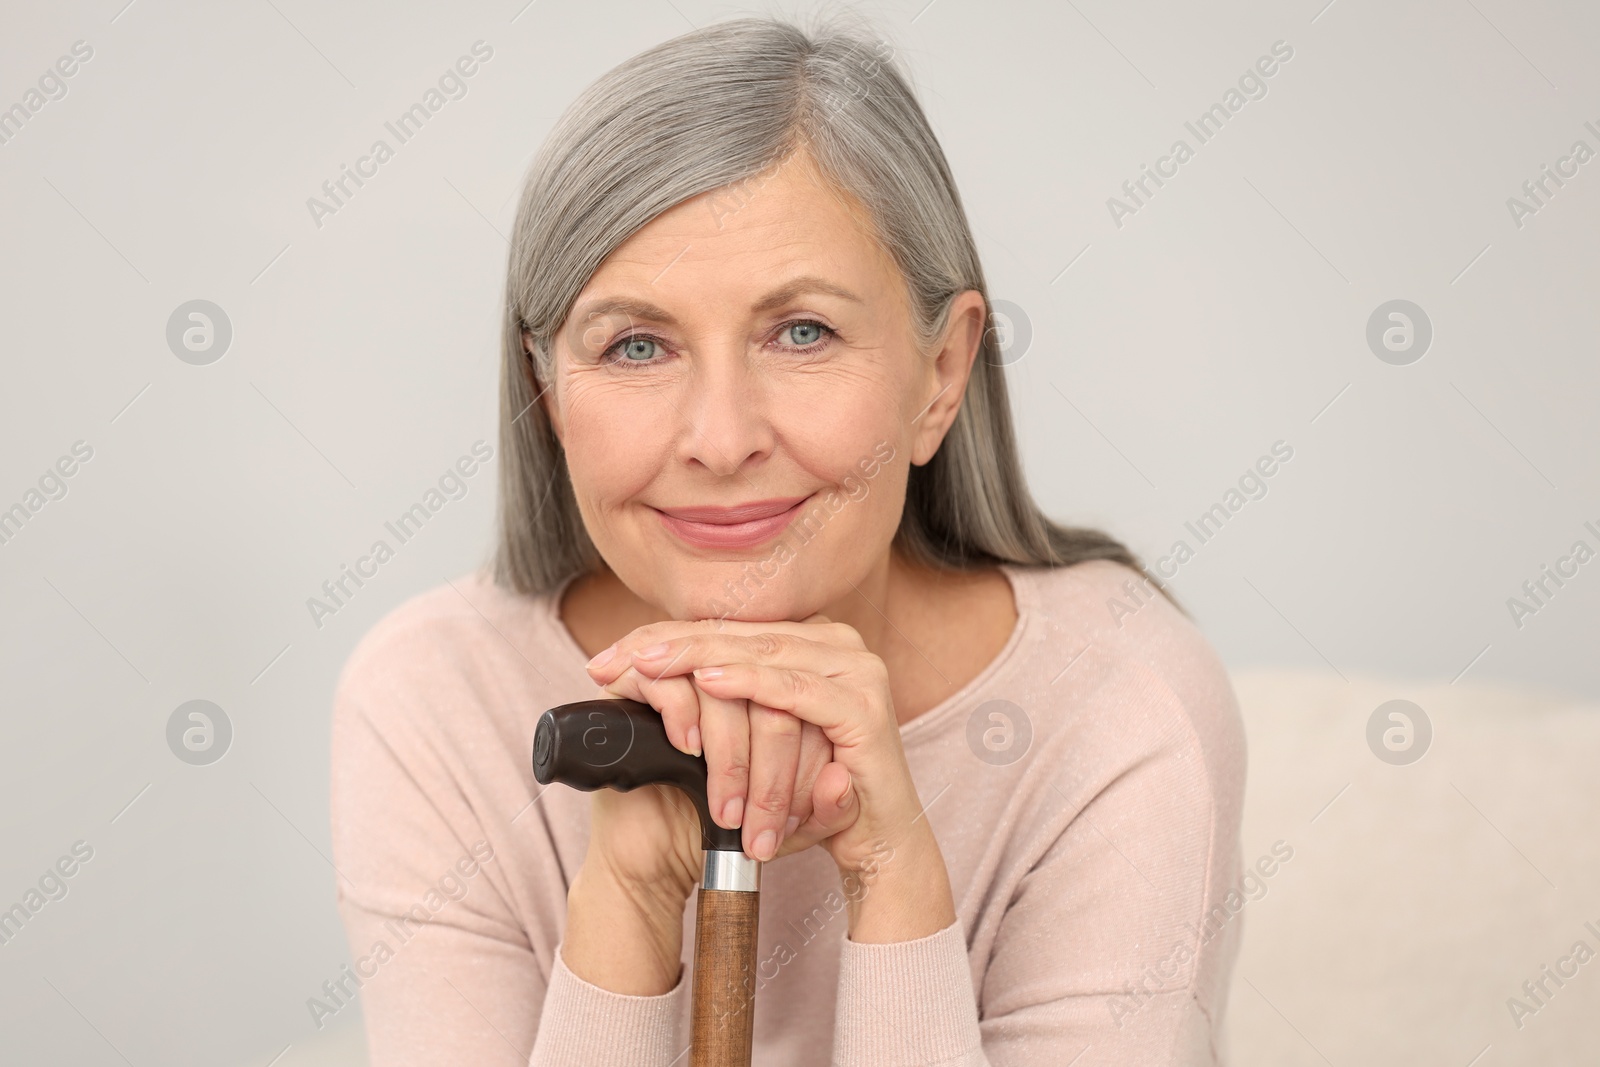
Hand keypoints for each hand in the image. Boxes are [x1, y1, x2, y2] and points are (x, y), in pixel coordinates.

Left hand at [587, 616, 956, 945]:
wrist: (874, 843)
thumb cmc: (808, 796)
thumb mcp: (751, 745)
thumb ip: (716, 706)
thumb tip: (639, 675)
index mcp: (810, 642)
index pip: (728, 628)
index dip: (665, 638)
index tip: (607, 658)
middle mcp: (838, 643)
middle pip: (739, 633)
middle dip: (670, 645)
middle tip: (616, 656)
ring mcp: (857, 669)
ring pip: (762, 652)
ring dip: (699, 656)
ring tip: (649, 663)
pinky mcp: (862, 705)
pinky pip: (793, 688)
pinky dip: (748, 683)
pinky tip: (708, 681)